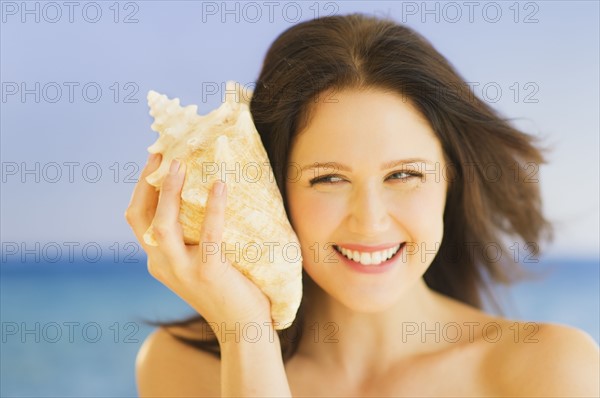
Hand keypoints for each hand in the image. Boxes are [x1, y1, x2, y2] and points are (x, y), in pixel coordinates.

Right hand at [125, 153, 272, 342]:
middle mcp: (162, 265)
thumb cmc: (228, 289)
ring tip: (181, 163)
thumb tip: (205, 191)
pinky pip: (209, 234)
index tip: (154, 159)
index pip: (138, 219)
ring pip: (162, 224)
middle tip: (162, 152)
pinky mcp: (207, 273)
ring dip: (168, 191)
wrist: (243, 328)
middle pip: (140, 217)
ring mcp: (182, 271)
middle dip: (147, 182)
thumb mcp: (200, 261)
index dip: (141, 187)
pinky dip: (213, 207)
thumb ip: (193, 236)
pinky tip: (220, 185)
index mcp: (158, 260)